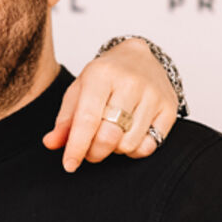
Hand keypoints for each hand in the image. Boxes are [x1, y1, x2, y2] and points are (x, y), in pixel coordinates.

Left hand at [44, 36, 182, 171]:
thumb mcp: (79, 90)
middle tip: (89, 150)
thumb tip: (51, 144)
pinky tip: (129, 136)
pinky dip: (135, 150)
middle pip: (108, 136)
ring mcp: (153, 95)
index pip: (87, 119)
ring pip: (128, 144)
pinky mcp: (169, 108)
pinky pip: (149, 146)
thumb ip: (65, 120)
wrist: (139, 57)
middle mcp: (130, 82)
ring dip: (114, 150)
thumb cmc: (106, 76)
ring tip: (111, 135)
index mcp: (102, 74)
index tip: (69, 165)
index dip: (76, 147)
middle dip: (94, 152)